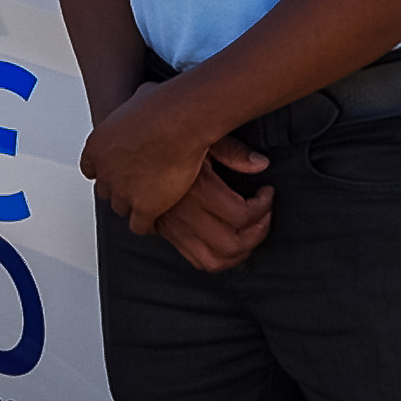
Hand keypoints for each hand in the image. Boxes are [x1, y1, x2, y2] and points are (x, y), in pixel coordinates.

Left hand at [81, 82, 221, 233]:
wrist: (178, 121)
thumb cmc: (162, 106)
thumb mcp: (137, 99)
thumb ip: (132, 110)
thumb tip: (143, 101)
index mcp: (97, 145)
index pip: (91, 168)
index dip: (106, 170)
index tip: (117, 172)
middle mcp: (105, 170)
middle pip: (105, 191)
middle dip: (120, 189)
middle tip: (136, 188)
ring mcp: (122, 190)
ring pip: (121, 209)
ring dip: (134, 207)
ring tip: (148, 205)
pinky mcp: (144, 207)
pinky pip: (139, 226)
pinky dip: (148, 224)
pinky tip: (157, 219)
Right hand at [154, 137, 272, 271]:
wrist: (134, 152)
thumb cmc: (170, 142)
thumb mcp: (201, 139)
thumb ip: (232, 151)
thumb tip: (261, 164)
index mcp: (197, 189)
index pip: (242, 214)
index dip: (264, 206)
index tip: (267, 194)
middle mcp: (185, 213)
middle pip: (233, 244)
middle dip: (258, 233)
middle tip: (265, 216)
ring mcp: (175, 228)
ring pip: (215, 260)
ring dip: (240, 253)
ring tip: (250, 234)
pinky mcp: (169, 234)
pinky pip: (197, 261)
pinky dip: (219, 259)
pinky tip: (228, 243)